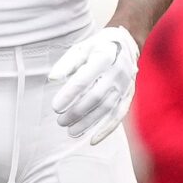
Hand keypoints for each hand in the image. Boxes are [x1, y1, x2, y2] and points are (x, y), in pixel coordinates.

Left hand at [49, 25, 138, 143]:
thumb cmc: (97, 46)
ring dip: (89, 122)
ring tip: (71, 131)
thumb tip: (52, 78)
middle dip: (77, 112)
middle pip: (96, 97)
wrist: (126, 43)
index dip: (69, 95)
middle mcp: (118, 72)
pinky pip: (119, 114)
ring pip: (107, 108)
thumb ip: (67, 63)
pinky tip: (93, 140)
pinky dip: (107, 128)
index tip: (55, 107)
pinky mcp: (129, 94)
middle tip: (60, 121)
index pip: (84, 79)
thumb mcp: (81, 48)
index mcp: (104, 57)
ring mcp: (125, 85)